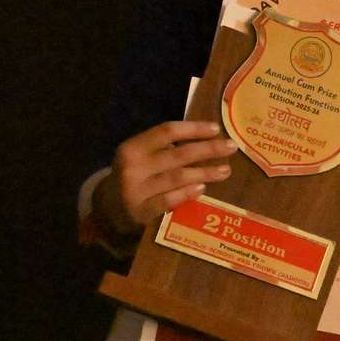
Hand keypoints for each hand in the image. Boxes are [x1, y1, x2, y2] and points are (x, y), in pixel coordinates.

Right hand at [94, 120, 237, 235]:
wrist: (108, 208)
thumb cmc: (134, 175)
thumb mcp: (141, 156)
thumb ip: (165, 147)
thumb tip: (206, 136)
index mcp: (133, 147)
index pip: (167, 131)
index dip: (194, 129)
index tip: (216, 129)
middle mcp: (132, 166)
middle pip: (178, 154)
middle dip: (208, 150)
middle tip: (231, 147)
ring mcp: (135, 190)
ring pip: (177, 177)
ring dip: (205, 172)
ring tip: (225, 170)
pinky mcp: (140, 211)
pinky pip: (169, 200)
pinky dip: (186, 193)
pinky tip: (202, 188)